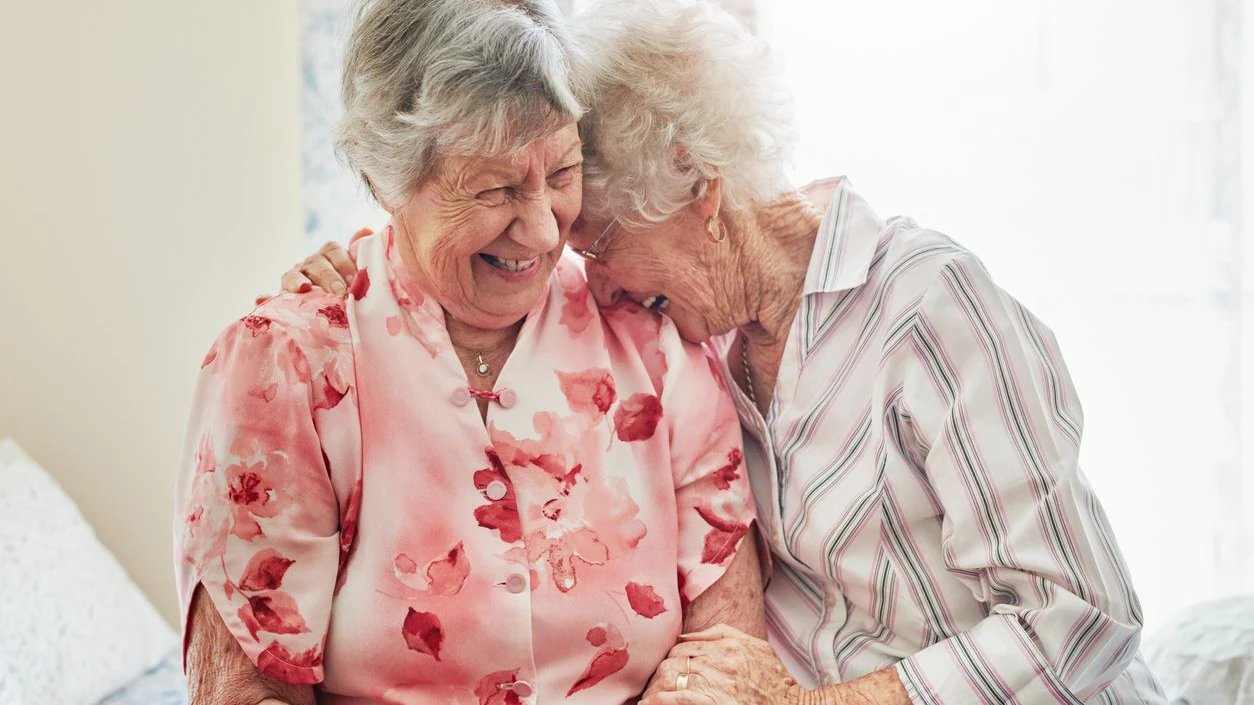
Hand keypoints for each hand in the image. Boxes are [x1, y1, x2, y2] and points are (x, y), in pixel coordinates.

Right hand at [255, 228, 370, 304]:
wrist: (328, 306)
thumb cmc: (346, 287)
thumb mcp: (355, 270)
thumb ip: (359, 252)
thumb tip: (367, 229)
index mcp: (328, 255)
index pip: (333, 251)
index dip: (344, 264)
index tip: (353, 280)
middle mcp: (310, 264)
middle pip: (316, 265)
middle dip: (328, 278)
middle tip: (340, 292)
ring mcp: (293, 279)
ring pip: (292, 276)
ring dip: (296, 282)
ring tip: (302, 289)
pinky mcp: (281, 296)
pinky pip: (271, 296)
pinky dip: (265, 297)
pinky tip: (260, 299)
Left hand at [640, 625, 807, 704]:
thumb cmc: (775, 680)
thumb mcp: (755, 646)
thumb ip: (721, 633)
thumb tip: (686, 634)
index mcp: (727, 645)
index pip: (683, 646)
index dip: (670, 658)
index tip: (665, 668)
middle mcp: (719, 661)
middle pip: (674, 661)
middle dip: (659, 673)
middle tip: (651, 684)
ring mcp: (716, 683)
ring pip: (672, 678)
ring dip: (655, 687)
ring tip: (646, 697)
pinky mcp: (712, 703)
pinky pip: (677, 698)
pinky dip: (660, 700)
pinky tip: (650, 704)